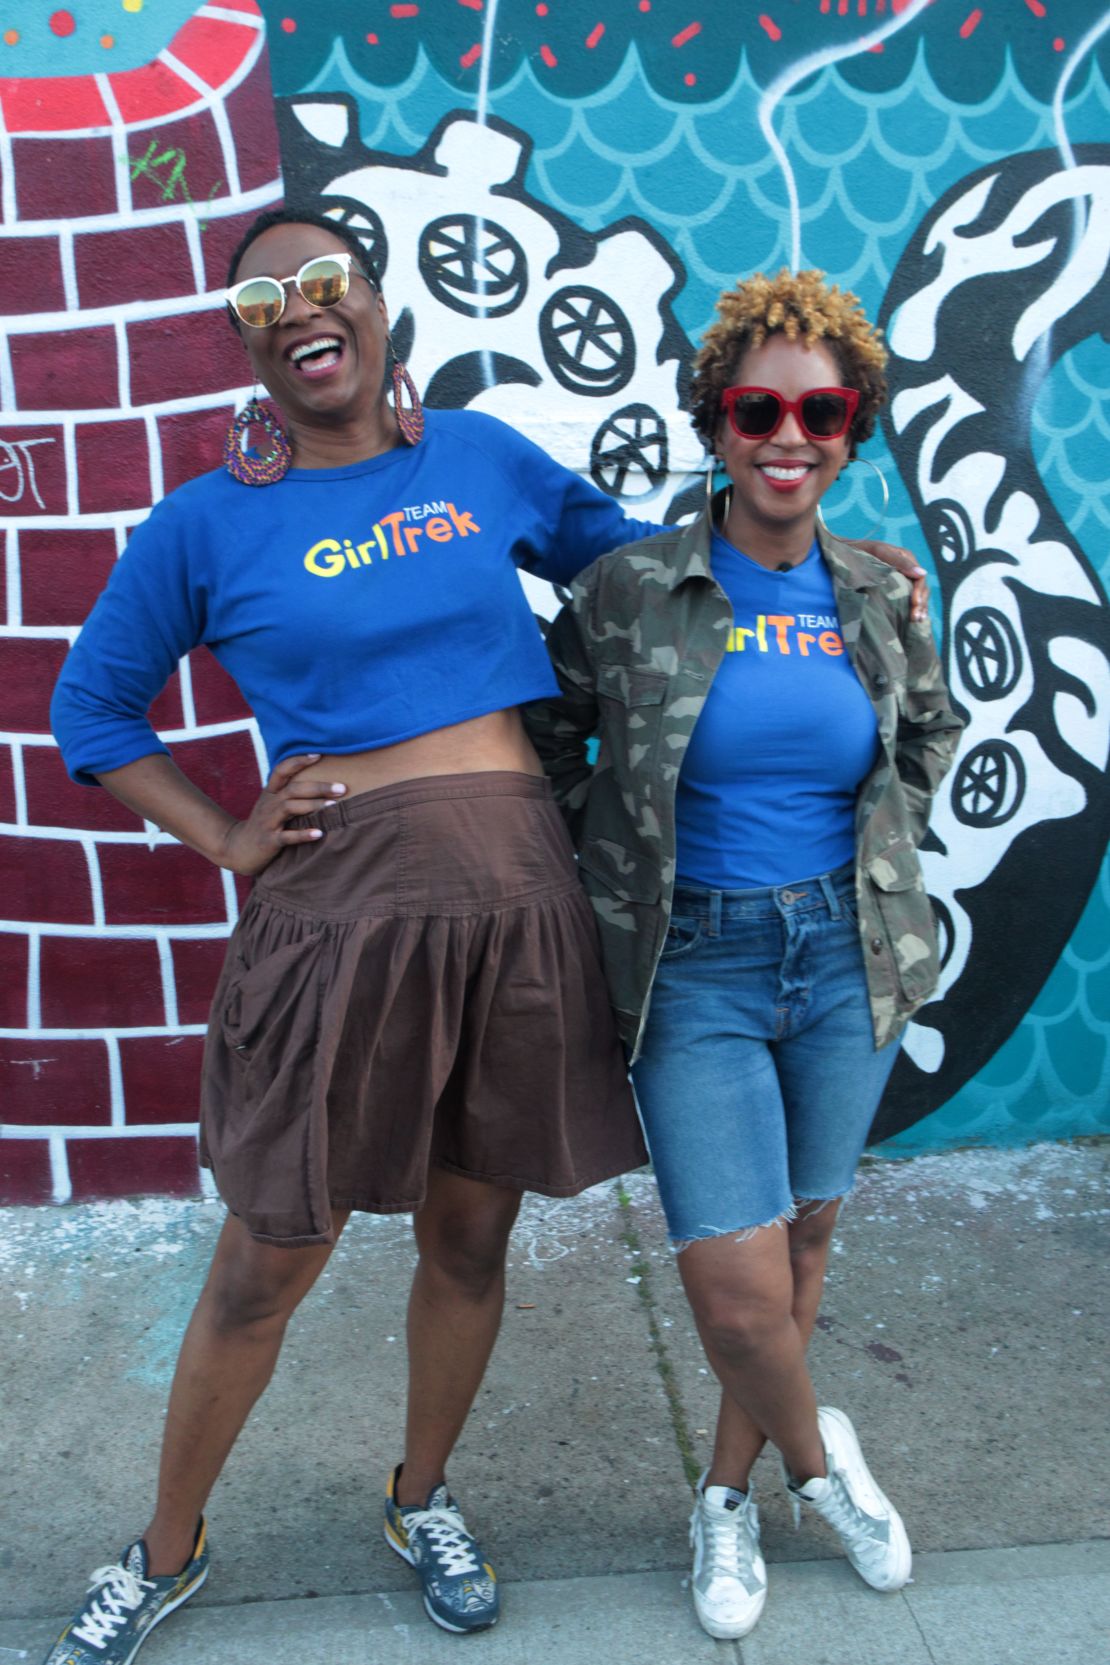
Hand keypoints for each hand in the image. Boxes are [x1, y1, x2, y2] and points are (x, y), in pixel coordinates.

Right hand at [216, 754, 345, 875]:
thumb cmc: (264, 824)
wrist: (238, 848)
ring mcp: (268, 822)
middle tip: (342, 788)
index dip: (298, 761)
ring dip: (313, 805)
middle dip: (318, 787)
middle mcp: (269, 804)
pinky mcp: (269, 840)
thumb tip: (321, 781)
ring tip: (334, 806)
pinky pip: (287, 836)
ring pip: (290, 808)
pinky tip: (319, 833)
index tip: (319, 755)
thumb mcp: (272, 804)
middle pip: (293, 789)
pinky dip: (303, 834)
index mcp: (271, 793)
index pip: (282, 770)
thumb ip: (290, 792)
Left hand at [858, 539, 929, 622]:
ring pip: (917, 595)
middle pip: (921, 588)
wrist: (844, 554)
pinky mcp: (894, 588)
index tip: (915, 603)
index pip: (920, 577)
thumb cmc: (861, 550)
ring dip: (919, 609)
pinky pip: (908, 599)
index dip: (919, 591)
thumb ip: (900, 561)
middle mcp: (907, 569)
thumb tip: (922, 573)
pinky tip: (912, 621)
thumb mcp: (879, 552)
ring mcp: (901, 579)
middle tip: (915, 618)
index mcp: (906, 558)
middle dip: (921, 603)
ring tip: (916, 621)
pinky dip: (911, 609)